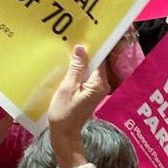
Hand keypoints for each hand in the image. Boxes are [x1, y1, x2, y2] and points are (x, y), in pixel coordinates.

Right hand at [48, 45, 109, 167]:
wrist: (64, 134)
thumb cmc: (64, 113)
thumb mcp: (67, 88)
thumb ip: (76, 68)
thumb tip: (81, 48)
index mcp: (99, 83)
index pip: (100, 59)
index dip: (94, 47)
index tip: (87, 34)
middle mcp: (103, 85)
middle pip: (96, 62)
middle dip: (87, 52)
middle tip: (75, 38)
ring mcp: (97, 89)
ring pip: (91, 69)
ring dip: (82, 61)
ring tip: (70, 48)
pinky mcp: (91, 92)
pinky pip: (87, 76)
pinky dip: (79, 70)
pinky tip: (69, 65)